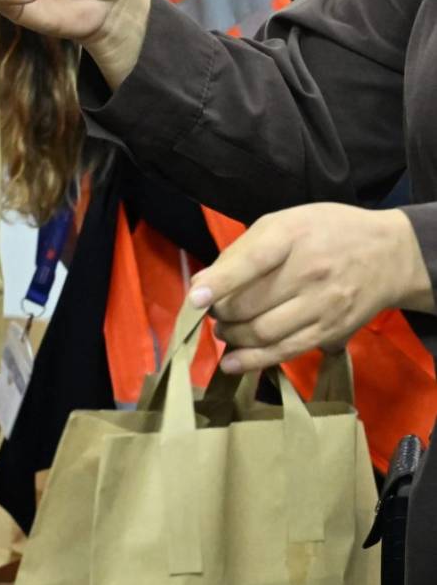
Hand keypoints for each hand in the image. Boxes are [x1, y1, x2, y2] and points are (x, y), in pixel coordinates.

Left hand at [188, 204, 434, 372]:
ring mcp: (322, 304)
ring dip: (233, 336)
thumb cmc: (326, 232)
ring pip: (263, 332)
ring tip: (224, 330)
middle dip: (220, 313)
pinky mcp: (330, 330)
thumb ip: (242, 250)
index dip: (221, 281)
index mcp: (292, 236)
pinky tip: (232, 362)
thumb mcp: (285, 222)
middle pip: (251, 304)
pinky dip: (253, 360)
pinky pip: (286, 351)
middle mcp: (309, 271)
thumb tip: (203, 284)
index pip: (253, 260)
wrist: (390, 255)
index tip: (196, 298)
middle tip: (214, 311)